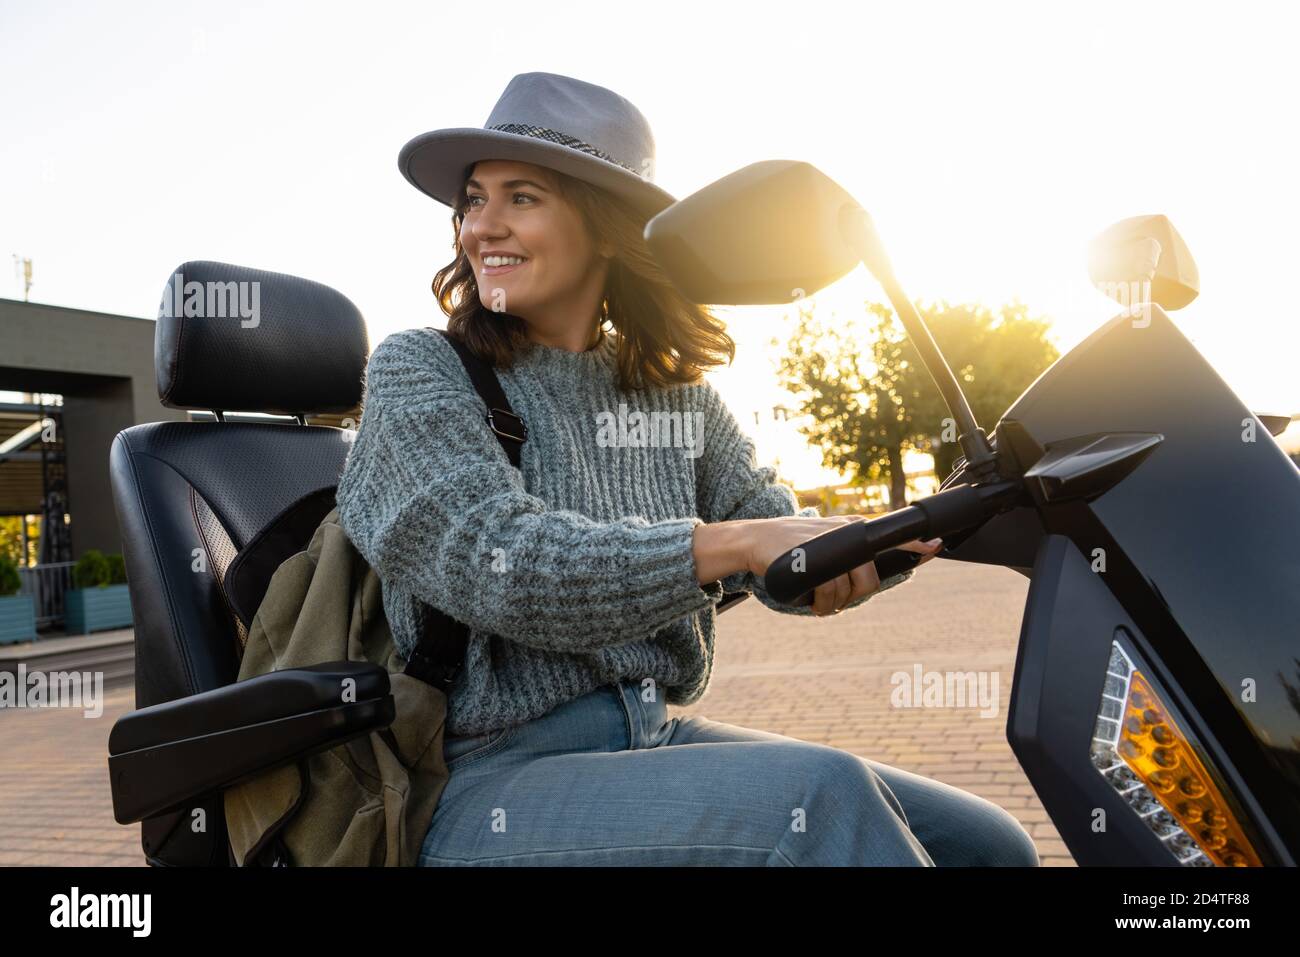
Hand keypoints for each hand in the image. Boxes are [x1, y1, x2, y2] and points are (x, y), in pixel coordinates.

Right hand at [743, 516, 943, 615]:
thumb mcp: (825, 541)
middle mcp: (846, 532)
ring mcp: (829, 544)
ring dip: (831, 603)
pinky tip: (809, 597)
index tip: (934, 547)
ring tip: (816, 598)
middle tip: (834, 599)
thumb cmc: (792, 546)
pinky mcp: (812, 559)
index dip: (914, 543)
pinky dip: (820, 602)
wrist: (756, 540)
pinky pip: (827, 591)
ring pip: (846, 589)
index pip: (892, 534)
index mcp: (852, 529)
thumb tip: (866, 575)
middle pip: (868, 579)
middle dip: (854, 595)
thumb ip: (848, 552)